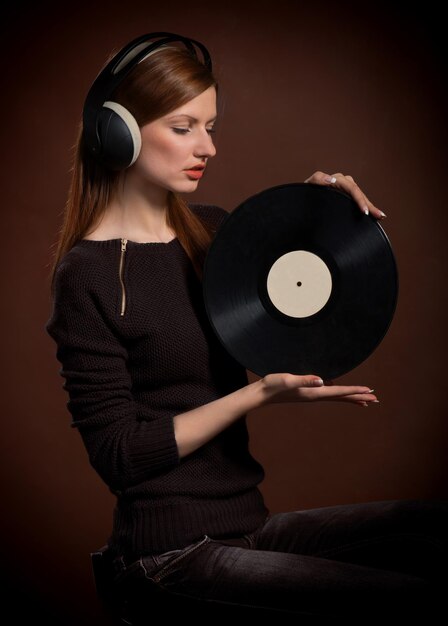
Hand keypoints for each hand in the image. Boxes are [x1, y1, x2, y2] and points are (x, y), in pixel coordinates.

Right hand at [260, 373, 377, 407]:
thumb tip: (322, 381)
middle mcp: (315, 396)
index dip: (355, 391)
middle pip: (341, 397)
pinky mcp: (307, 393)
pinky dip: (339, 394)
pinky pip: (328, 395)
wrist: (261, 394)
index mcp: (314, 392)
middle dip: (359, 397)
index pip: (339, 392)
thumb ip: (305, 380)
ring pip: (336, 397)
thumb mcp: (288, 380)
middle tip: (376, 399)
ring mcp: (311, 396)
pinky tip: (339, 392)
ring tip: (365, 400)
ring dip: (351, 398)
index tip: (370, 392)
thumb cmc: (273, 385)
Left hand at [304, 171, 385, 219]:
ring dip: (370, 207)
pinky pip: (357, 202)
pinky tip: (374, 215)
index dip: (359, 200)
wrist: (299, 202)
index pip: (352, 189)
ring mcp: (344, 191)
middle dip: (369, 205)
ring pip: (360, 198)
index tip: (364, 212)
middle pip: (359, 194)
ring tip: (380, 216)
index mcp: (336, 179)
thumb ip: (317, 179)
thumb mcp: (307, 186)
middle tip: (378, 216)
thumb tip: (332, 179)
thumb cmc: (302, 194)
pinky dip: (365, 207)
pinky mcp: (344, 198)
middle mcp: (342, 183)